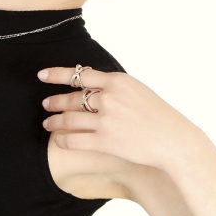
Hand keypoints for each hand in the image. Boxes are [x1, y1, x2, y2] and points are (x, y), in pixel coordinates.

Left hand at [38, 66, 203, 171]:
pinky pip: (74, 139)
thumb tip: (86, 81)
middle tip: (45, 104)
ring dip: (55, 121)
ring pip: (70, 119)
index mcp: (117, 81)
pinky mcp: (106, 141)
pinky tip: (57, 139)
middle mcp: (110, 98)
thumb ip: (112, 85)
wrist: (174, 140)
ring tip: (47, 122)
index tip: (41, 75)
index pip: (79, 74)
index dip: (57, 74)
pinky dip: (62, 139)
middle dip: (55, 102)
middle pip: (72, 98)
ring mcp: (106, 120)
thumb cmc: (156, 114)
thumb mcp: (136, 89)